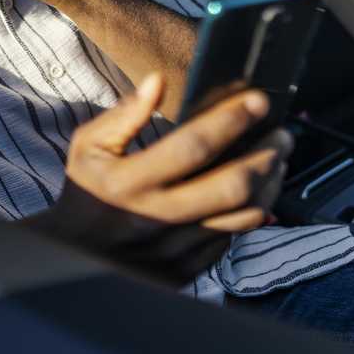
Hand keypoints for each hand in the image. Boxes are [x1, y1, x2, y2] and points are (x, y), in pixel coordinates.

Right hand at [26, 74, 293, 284]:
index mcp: (127, 182)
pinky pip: (230, 239)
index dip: (230, 121)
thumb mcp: (88, 146)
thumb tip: (158, 81)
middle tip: (281, 135)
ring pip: (241, 217)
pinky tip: (258, 192)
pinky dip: (251, 213)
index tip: (258, 101)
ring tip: (276, 160)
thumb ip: (124, 114)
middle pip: (230, 186)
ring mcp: (171, 249)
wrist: (72, 254)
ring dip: (268, 185)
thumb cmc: (85, 190)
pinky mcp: (183, 271)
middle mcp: (153, 217)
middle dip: (266, 155)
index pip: (192, 147)